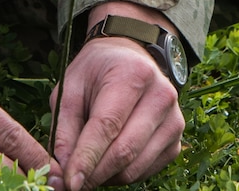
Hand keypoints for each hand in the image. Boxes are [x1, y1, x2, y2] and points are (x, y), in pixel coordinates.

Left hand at [49, 6, 183, 189]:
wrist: (131, 60)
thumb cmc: (97, 73)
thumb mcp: (71, 88)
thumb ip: (64, 129)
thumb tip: (62, 172)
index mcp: (133, 74)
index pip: (107, 125)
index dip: (86, 157)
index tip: (69, 181)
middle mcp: (161, 96)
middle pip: (124, 151)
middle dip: (94, 174)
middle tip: (72, 183)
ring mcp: (174, 120)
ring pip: (135, 167)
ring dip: (106, 178)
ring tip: (87, 169)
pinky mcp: (176, 142)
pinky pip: (145, 172)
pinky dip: (122, 176)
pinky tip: (107, 162)